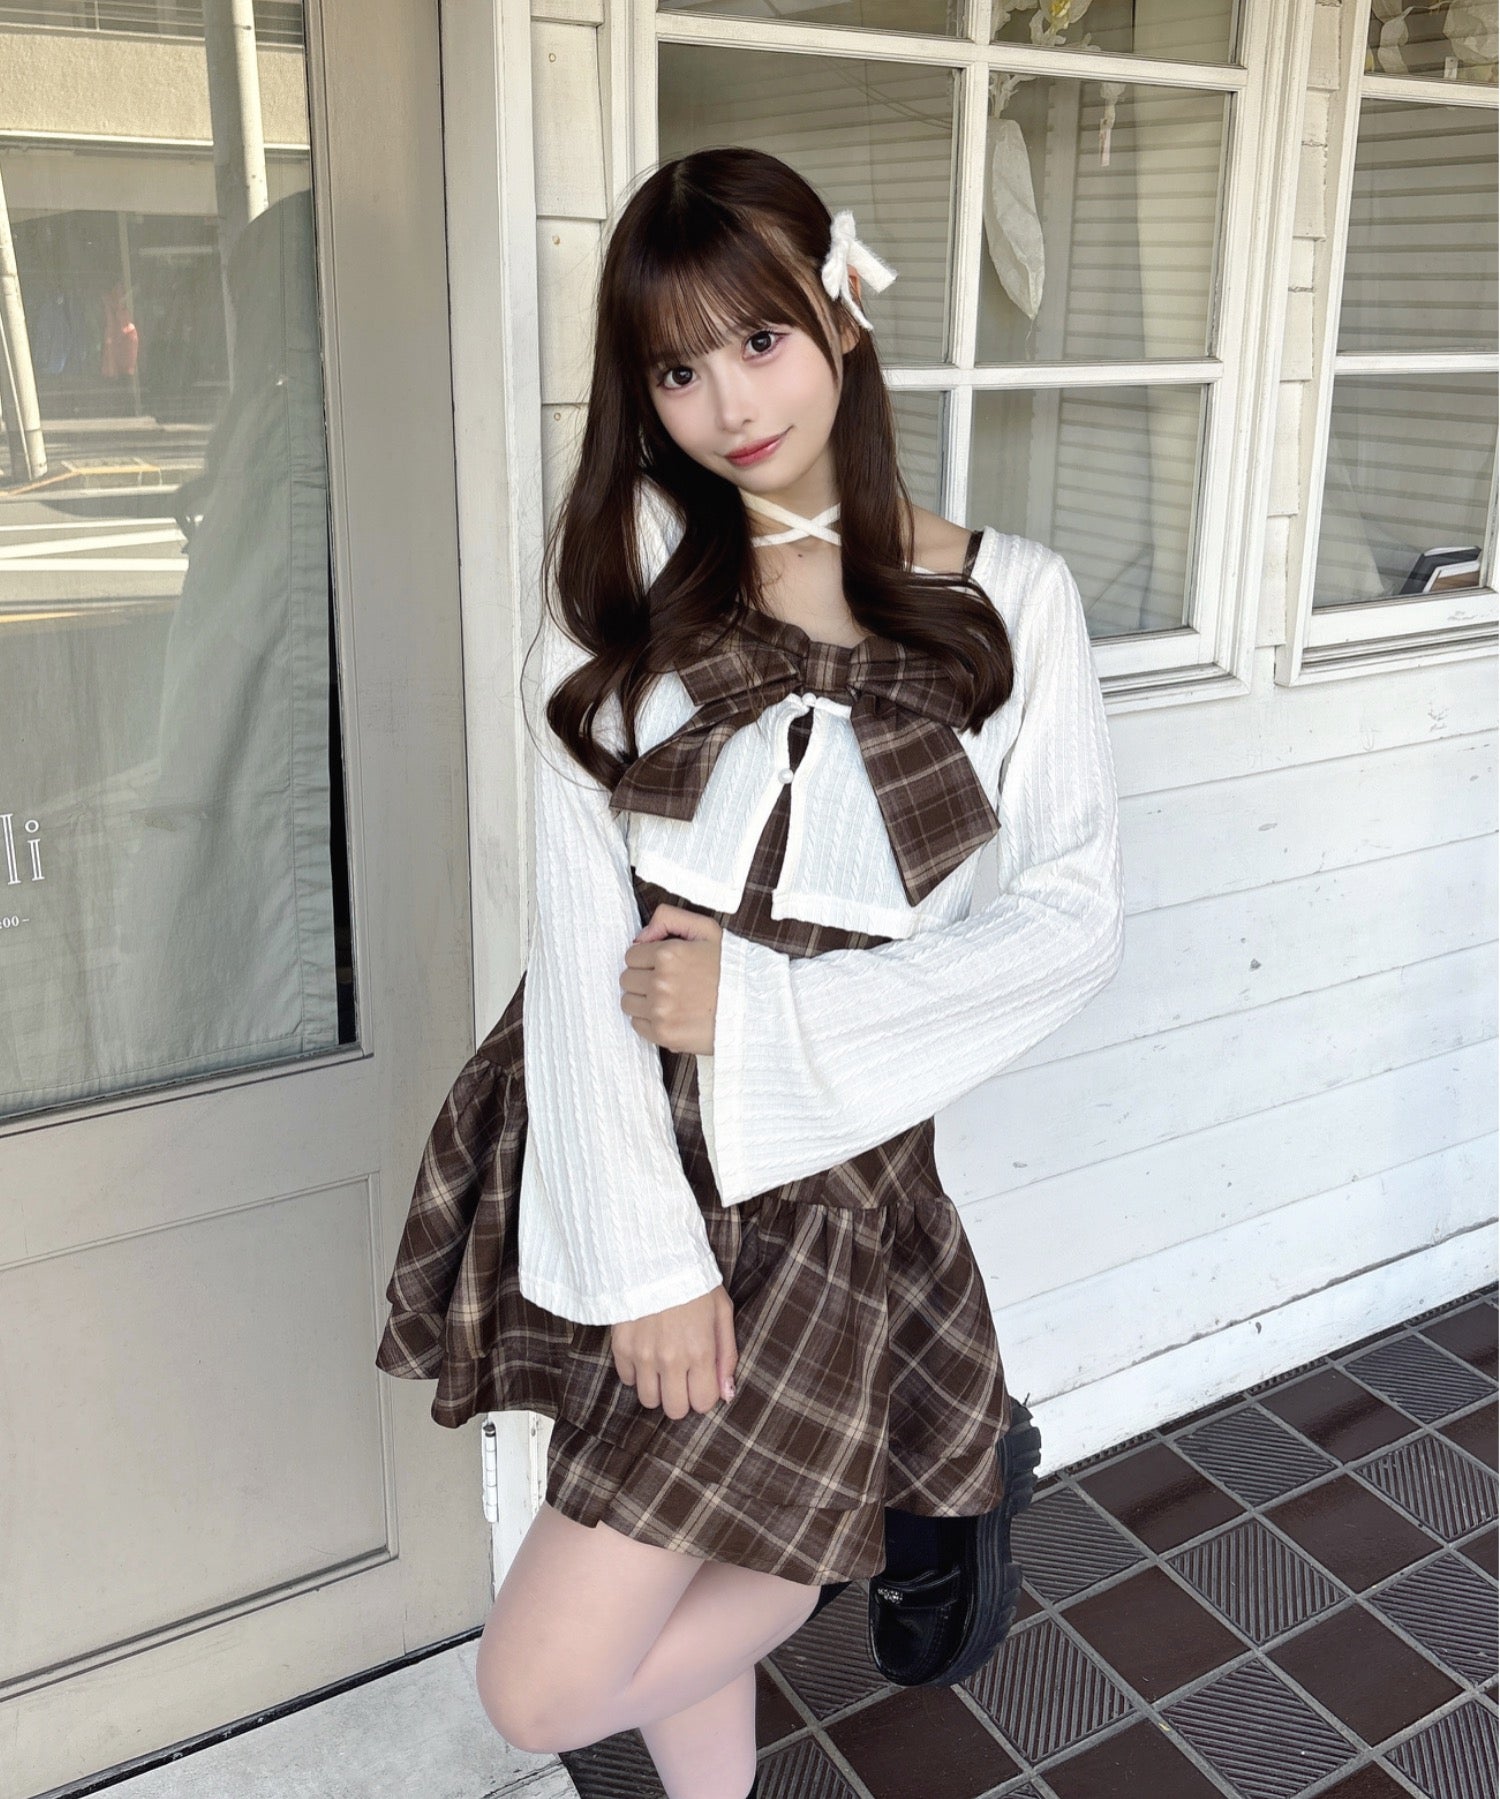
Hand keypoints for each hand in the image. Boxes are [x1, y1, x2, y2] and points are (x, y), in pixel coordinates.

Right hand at [611, 1284, 738, 1415]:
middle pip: (674, 1410)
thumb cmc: (694, 1283)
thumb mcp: (722, 1313)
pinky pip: (627, 1380)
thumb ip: (727, 1356)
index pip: (703, 1403)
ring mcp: (643, 1355)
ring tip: (662, 1364)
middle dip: (681, 1397)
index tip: (702, 1378)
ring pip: (649, 1400)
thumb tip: (727, 1393)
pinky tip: (645, 1351)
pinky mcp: (621, 1347)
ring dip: (657, 1387)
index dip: (704, 1393)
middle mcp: (671, 1359)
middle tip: (682, 1375)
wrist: (654, 1256)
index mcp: (700, 1351)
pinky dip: (636, 1372)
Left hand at [620, 902, 721, 1054]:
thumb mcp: (708, 930)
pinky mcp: (664, 1033)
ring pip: (627, 1002)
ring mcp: (660, 1009)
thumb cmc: (732, 969)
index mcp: (668, 954)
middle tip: (666, 983)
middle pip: (627, 979)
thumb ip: (669, 918)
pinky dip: (649, 1020)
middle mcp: (660, 981)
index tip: (662, 966)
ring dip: (643, 1000)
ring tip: (668, 999)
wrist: (755, 1008)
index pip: (631, 955)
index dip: (646, 959)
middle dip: (642, 979)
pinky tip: (670, 1015)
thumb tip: (641, 936)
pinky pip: (637, 1025)